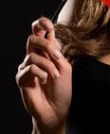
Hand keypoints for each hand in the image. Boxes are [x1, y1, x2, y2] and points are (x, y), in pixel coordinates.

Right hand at [15, 17, 71, 131]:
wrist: (57, 110)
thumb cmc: (62, 89)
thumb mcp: (64, 68)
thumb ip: (56, 52)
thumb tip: (48, 35)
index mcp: (46, 53)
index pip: (39, 33)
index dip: (41, 24)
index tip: (48, 24)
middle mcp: (35, 57)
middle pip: (32, 38)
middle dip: (46, 44)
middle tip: (58, 56)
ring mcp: (26, 67)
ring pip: (33, 55)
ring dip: (48, 65)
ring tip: (55, 76)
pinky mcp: (21, 78)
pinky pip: (30, 68)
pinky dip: (42, 73)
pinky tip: (45, 81)